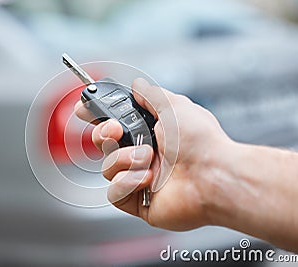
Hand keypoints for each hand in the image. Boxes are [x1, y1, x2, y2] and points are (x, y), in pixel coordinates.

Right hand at [75, 78, 232, 229]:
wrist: (213, 175)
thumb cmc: (200, 141)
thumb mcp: (174, 105)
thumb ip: (151, 94)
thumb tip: (137, 85)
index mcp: (151, 133)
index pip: (115, 125)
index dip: (98, 117)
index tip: (83, 110)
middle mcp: (144, 156)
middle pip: (104, 145)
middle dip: (103, 134)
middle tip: (114, 130)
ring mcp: (140, 180)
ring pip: (107, 168)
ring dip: (124, 159)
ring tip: (148, 157)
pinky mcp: (138, 202)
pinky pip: (114, 192)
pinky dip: (127, 182)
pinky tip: (148, 179)